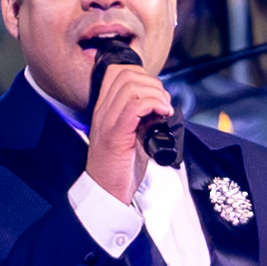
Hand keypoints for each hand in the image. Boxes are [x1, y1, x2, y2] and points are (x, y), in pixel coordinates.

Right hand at [83, 57, 174, 201]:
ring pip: (131, 86)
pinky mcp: (115, 135)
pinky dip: (153, 105)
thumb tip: (161, 105)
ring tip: (163, 111)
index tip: (157, 95)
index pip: (118, 72)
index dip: (143, 75)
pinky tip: (161, 116)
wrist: (107, 193)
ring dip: (155, 94)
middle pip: (126, 74)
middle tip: (163, 104)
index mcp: (105, 109)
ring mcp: (107, 122)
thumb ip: (141, 117)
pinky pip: (133, 106)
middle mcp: (103, 111)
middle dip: (153, 83)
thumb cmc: (121, 168)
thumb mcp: (132, 136)